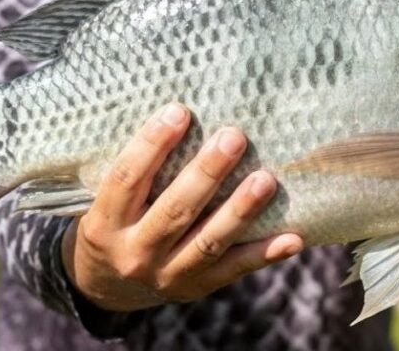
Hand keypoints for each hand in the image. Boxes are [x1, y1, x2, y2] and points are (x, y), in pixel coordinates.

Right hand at [61, 103, 302, 311]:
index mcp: (104, 224)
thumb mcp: (107, 200)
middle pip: (175, 211)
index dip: (152, 145)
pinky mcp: (196, 287)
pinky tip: (293, 238)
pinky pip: (234, 270)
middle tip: (234, 137)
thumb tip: (181, 112)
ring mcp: (167, 275)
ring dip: (240, 210)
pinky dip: (265, 254)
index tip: (179, 111)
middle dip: (207, 173)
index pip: (127, 179)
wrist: (104, 286)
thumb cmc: (115, 221)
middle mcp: (135, 253)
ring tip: (266, 180)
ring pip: (208, 242)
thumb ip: (137, 169)